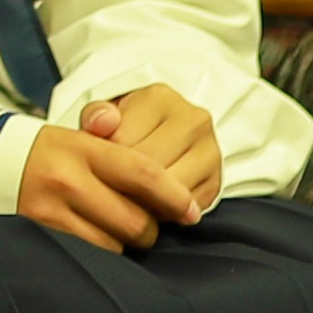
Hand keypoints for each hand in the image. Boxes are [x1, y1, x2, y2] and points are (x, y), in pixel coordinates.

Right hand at [13, 114, 205, 250]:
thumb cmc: (50, 154)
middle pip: (135, 219)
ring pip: (116, 244)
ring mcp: (51, 211)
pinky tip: (97, 238)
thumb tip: (176, 192)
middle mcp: (68, 179)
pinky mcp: (41, 234)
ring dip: (125, 243)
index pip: (144, 173)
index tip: (192, 211)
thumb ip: (125, 156)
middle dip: (152, 227)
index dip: (175, 196)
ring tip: (118, 229)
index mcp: (84, 147)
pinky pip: (90, 255)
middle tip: (151, 223)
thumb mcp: (83, 139)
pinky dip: (102, 251)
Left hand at [82, 89, 225, 222]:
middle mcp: (193, 120)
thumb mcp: (105, 115)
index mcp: (160, 98)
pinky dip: (164, 214)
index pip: (122, 141)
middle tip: (111, 188)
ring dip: (144, 202)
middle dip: (124, 185)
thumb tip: (100, 123)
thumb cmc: (127, 127)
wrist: (163, 138)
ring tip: (129, 197)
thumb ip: (96, 116)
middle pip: (149, 169)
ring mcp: (210, 151)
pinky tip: (150, 204)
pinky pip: (184, 209)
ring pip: (169, 192)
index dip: (104, 161)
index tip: (100, 163)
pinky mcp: (216, 182)